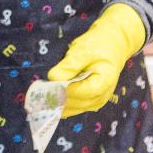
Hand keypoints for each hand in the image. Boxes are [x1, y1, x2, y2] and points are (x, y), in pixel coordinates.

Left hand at [47, 3, 145, 117]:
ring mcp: (96, 101)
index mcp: (104, 82)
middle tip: (39, 89)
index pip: (80, 92)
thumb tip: (53, 78)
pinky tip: (49, 95)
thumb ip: (69, 65)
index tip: (47, 84)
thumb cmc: (99, 44)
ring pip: (72, 109)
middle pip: (75, 103)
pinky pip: (73, 107)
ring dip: (57, 102)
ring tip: (41, 93)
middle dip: (57, 97)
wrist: (113, 44)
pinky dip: (61, 103)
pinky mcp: (89, 101)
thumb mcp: (84, 50)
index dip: (63, 90)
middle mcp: (101, 96)